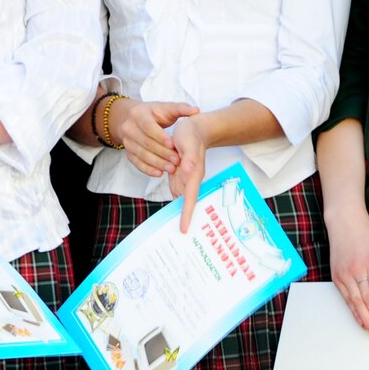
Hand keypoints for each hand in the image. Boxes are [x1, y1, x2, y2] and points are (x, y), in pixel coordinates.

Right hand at [113, 99, 198, 178]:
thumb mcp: (165, 108)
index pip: (148, 126)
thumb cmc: (153, 114)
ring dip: (157, 163)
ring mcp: (127, 141)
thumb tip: (196, 110)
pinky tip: (159, 173)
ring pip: (141, 154)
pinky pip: (136, 163)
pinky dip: (147, 169)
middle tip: (177, 160)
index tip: (173, 144)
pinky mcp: (128, 152)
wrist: (131, 118)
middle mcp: (129, 127)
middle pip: (146, 143)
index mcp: (138, 114)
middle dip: (162, 152)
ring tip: (171, 168)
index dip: (160, 136)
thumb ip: (181, 109)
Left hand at [167, 116, 208, 232]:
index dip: (187, 213)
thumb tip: (189, 171)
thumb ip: (190, 157)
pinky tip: (174, 216)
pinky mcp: (179, 177)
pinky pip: (177, 193)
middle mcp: (189, 180)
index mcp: (193, 175)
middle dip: (186, 220)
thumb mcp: (188, 142)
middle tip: (181, 240)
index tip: (184, 228)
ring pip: (181, 201)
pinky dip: (176, 204)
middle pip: (187, 204)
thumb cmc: (191, 135)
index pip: (190, 198)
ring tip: (179, 234)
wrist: (194, 129)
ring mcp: (184, 180)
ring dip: (180, 215)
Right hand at [327, 206, 368, 336]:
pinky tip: (362, 321)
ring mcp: (344, 274)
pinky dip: (354, 311)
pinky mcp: (337, 277)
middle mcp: (356, 268)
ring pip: (356, 301)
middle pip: (368, 299)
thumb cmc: (367, 234)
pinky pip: (346, 298)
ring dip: (366, 319)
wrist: (344, 222)